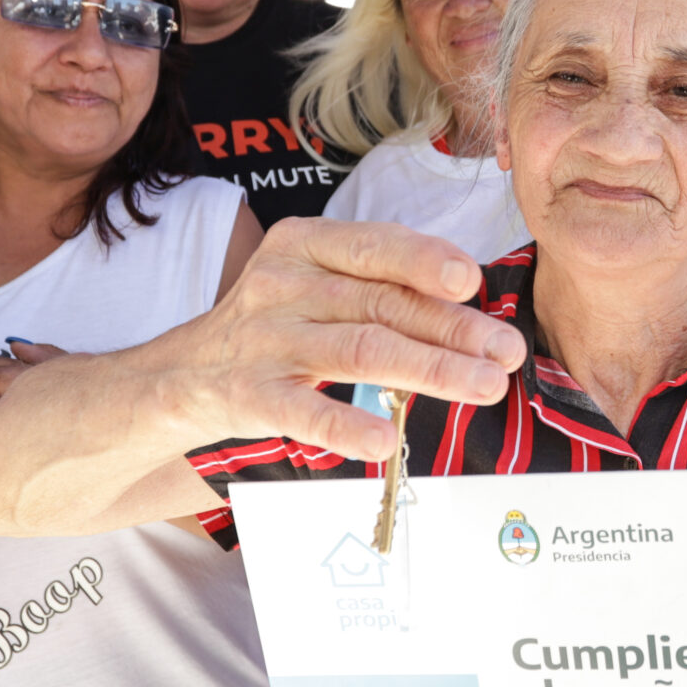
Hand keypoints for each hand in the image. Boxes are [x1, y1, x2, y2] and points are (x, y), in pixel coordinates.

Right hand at [151, 218, 525, 461]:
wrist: (181, 375)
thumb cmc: (274, 326)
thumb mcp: (317, 286)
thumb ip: (380, 288)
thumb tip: (470, 306)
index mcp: (305, 245)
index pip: (374, 247)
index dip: (425, 261)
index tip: (471, 281)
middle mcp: (283, 284)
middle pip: (381, 304)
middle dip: (452, 328)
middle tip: (506, 351)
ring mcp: (264, 340)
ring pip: (359, 351)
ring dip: (429, 370)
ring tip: (483, 386)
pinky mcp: (248, 395)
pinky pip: (303, 411)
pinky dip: (346, 425)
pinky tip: (384, 441)